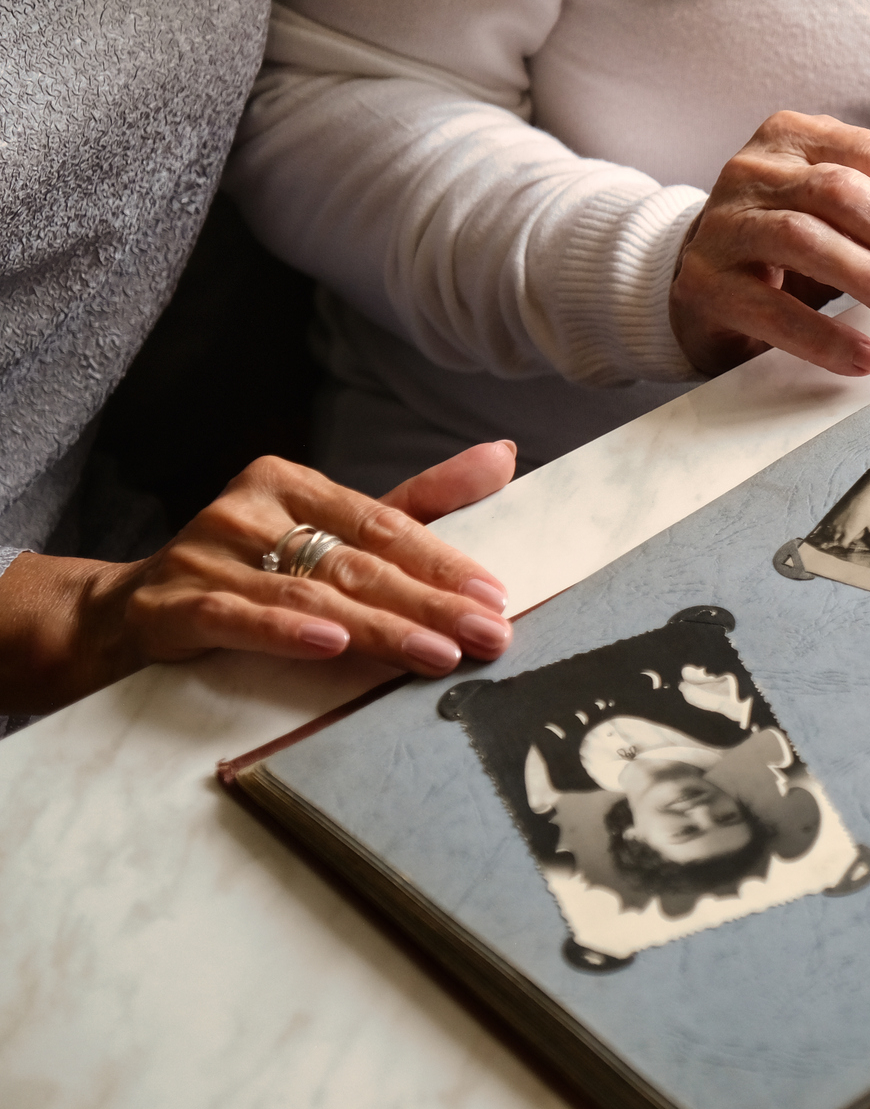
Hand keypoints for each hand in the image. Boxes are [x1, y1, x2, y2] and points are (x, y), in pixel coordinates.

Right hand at [0, 441, 518, 712]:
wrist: (126, 614)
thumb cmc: (250, 571)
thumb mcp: (332, 532)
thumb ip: (417, 502)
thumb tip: (504, 455)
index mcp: (292, 484)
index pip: (383, 523)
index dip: (442, 562)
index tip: (495, 596)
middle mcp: (249, 509)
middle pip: (356, 563)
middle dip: (429, 604)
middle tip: (488, 635)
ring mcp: (206, 554)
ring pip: (309, 595)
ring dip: (380, 627)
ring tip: (437, 653)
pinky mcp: (171, 603)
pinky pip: (237, 617)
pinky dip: (285, 631)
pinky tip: (331, 644)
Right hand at [670, 112, 869, 378]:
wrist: (703, 286)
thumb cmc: (790, 250)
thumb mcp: (844, 218)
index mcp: (799, 137)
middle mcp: (756, 167)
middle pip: (846, 193)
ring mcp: (725, 222)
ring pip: (807, 238)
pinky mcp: (705, 281)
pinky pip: (769, 306)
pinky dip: (823, 335)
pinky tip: (862, 355)